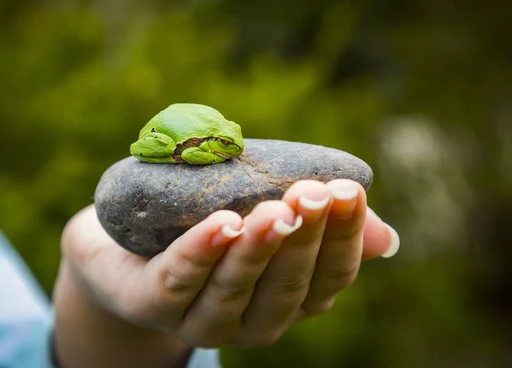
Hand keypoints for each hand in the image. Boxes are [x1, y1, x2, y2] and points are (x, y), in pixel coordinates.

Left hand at [59, 179, 398, 350]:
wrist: (126, 240)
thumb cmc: (208, 224)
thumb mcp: (266, 217)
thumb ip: (320, 228)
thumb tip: (386, 238)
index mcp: (285, 300)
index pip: (328, 278)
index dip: (343, 238)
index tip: (348, 190)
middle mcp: (249, 321)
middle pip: (286, 289)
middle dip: (303, 240)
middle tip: (314, 193)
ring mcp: (199, 320)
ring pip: (234, 289)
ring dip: (257, 250)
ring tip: (275, 209)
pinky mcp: (149, 303)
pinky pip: (178, 281)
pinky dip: (201, 254)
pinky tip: (222, 225)